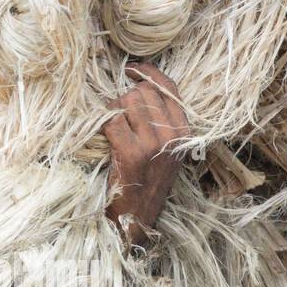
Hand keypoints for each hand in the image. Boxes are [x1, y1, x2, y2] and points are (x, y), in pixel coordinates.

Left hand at [102, 62, 189, 246]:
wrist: (138, 217)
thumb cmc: (147, 180)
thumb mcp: (166, 149)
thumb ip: (161, 121)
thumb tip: (141, 87)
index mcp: (185, 131)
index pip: (169, 88)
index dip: (148, 72)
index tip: (133, 68)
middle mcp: (173, 135)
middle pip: (144, 92)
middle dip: (125, 97)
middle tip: (117, 113)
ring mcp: (154, 144)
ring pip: (127, 102)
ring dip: (113, 108)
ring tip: (112, 126)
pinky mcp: (132, 153)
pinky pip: (112, 119)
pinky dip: (102, 121)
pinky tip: (102, 132)